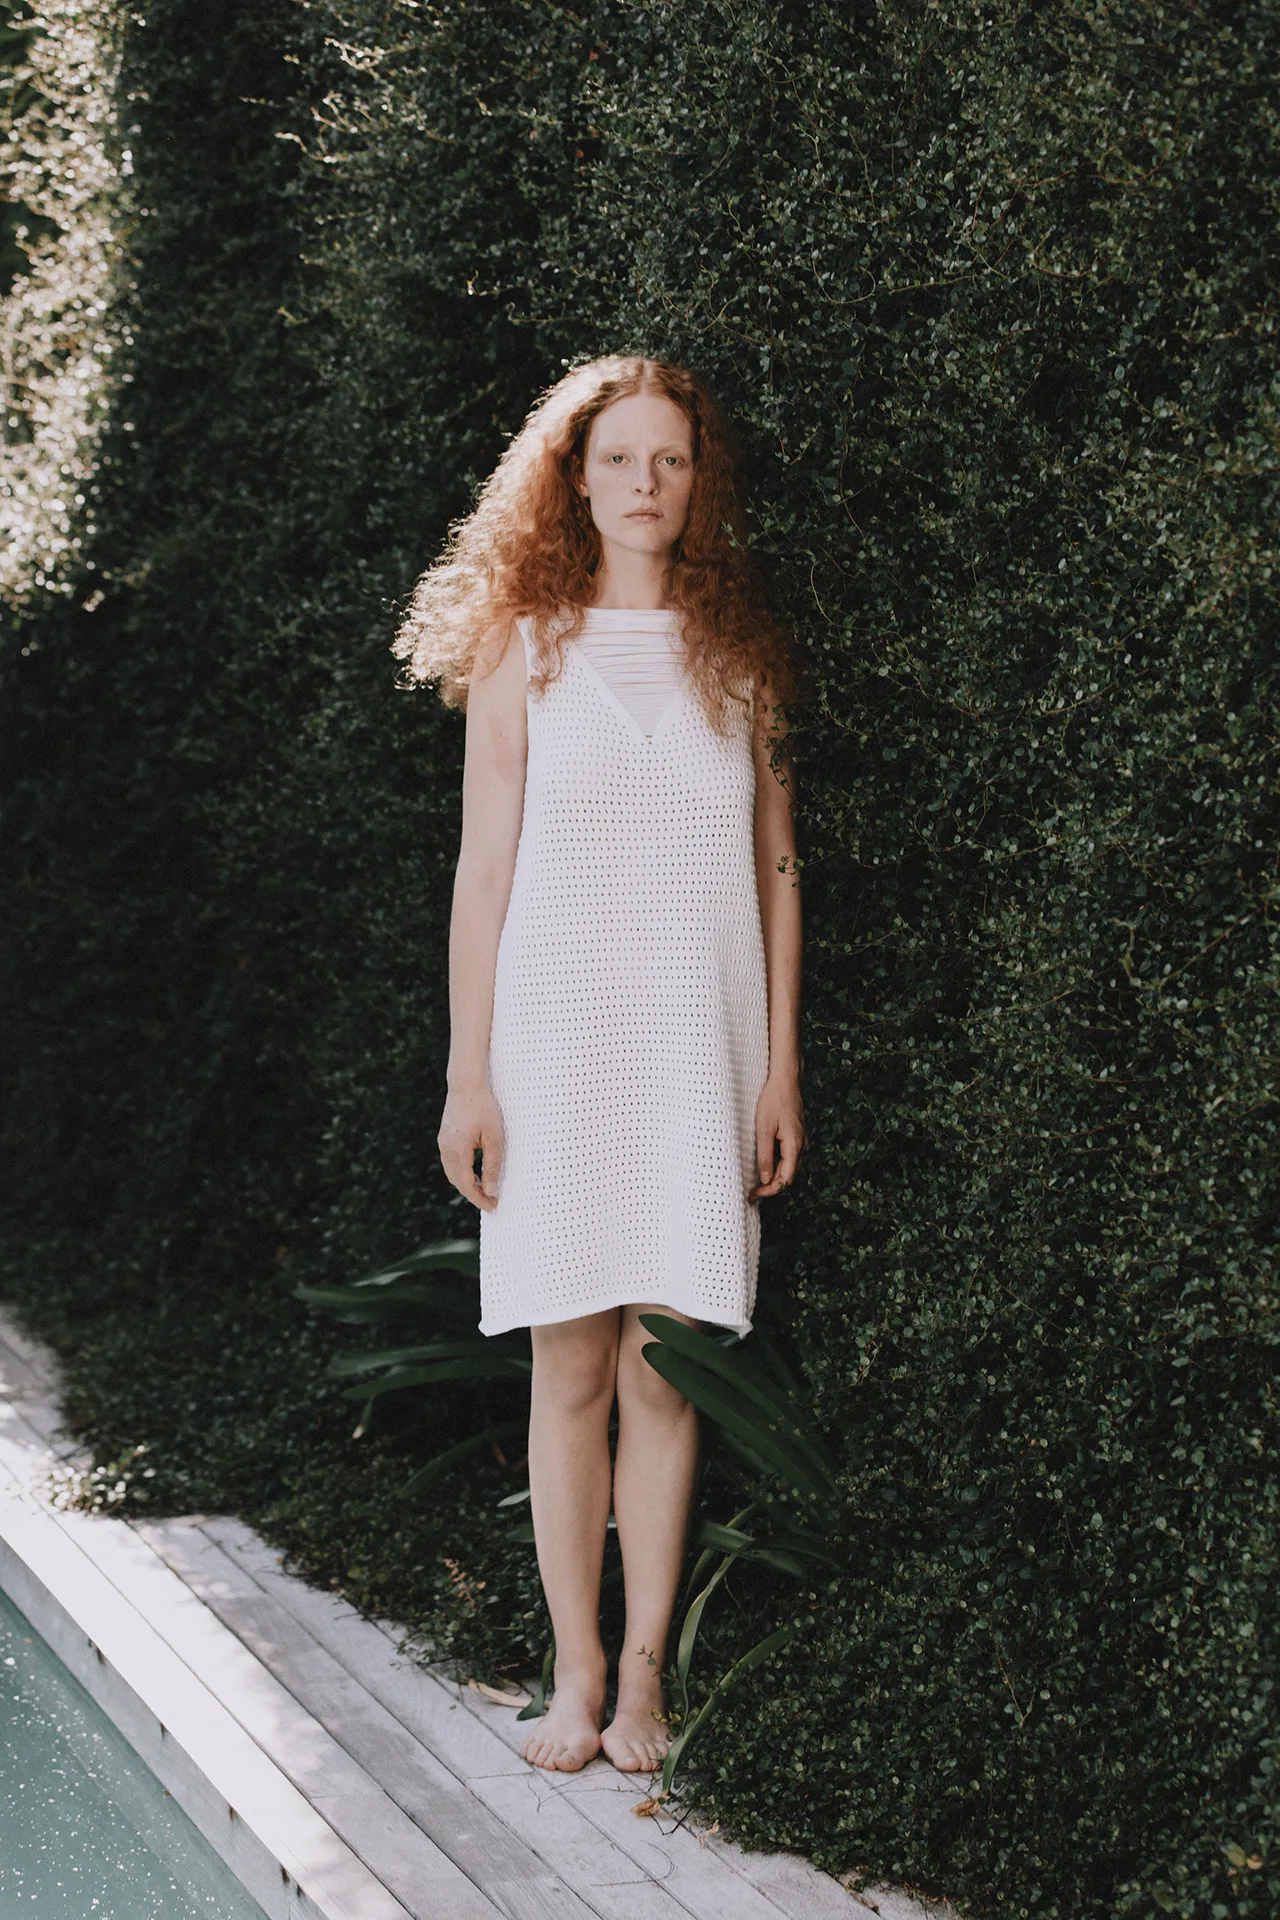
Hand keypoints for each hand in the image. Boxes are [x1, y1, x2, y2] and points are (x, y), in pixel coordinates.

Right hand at [438, 1084, 504, 1211]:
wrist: (466, 1084)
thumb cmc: (484, 1108)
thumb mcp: (494, 1138)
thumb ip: (492, 1165)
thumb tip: (490, 1190)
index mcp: (457, 1151)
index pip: (466, 1184)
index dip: (479, 1199)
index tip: (493, 1206)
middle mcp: (446, 1149)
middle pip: (457, 1181)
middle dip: (473, 1194)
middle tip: (491, 1200)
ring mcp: (443, 1142)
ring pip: (452, 1172)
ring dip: (466, 1183)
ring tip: (485, 1188)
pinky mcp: (444, 1136)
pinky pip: (451, 1162)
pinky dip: (462, 1172)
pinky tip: (475, 1171)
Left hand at [748, 1073, 806, 1201]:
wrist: (785, 1080)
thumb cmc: (773, 1101)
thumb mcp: (764, 1129)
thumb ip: (764, 1156)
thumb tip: (766, 1179)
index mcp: (794, 1145)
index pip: (785, 1179)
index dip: (770, 1191)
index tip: (754, 1195)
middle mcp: (801, 1145)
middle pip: (789, 1176)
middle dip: (771, 1187)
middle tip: (752, 1193)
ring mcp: (801, 1139)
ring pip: (790, 1167)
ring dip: (775, 1177)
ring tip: (756, 1182)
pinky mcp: (796, 1134)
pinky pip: (789, 1156)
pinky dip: (778, 1166)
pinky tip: (766, 1165)